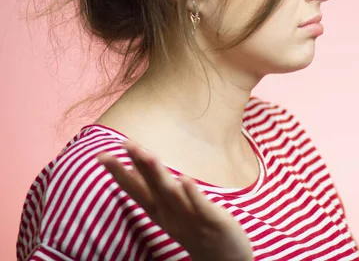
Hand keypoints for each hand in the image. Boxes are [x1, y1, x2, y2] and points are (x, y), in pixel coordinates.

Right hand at [96, 140, 252, 260]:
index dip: (120, 173)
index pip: (136, 190)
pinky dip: (192, 194)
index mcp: (161, 213)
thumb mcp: (171, 211)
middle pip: (151, 189)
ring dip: (159, 175)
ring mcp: (192, 219)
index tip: (101, 155)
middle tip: (124, 143)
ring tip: (148, 154)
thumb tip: (137, 168)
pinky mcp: (213, 221)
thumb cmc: (196, 230)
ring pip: (172, 195)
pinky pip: (201, 207)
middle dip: (137, 165)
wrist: (224, 260)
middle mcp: (171, 216)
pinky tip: (186, 179)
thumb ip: (155, 191)